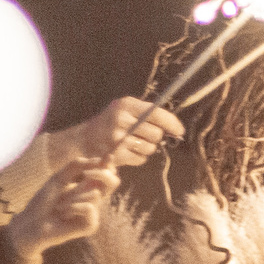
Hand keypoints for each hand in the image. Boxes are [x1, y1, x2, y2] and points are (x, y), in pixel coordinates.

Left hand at [7, 159, 118, 263]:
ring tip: (60, 206)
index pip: (106, 173)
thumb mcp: (59, 178)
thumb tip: (99, 160)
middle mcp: (93, 198)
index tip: (108, 156)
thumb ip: (76, 166)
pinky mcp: (91, 225)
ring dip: (73, 196)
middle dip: (102, 174)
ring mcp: (93, 213)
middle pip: (113, 182)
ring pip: (95, 194)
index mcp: (87, 186)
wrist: (32, 222)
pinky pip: (89, 208)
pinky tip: (64, 215)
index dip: (109, 164)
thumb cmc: (44, 201)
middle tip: (86, 173)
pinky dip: (73, 207)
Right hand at [53, 97, 183, 170]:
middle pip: (156, 133)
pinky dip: (138, 157)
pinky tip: (127, 152)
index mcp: (126, 105)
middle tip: (145, 136)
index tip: (180, 130)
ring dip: (147, 148)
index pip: (156, 113)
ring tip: (133, 143)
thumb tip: (176, 127)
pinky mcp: (116, 155)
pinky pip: (141, 159)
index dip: (171, 123)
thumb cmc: (110, 123)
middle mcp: (121, 119)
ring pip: (150, 148)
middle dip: (156, 137)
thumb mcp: (125, 111)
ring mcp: (118, 138)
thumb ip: (147, 114)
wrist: (84, 140)